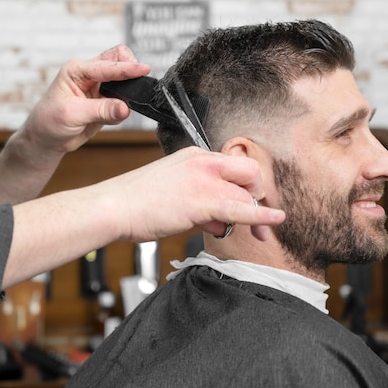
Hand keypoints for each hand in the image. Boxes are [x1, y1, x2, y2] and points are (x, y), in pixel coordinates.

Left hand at [23, 45, 149, 154]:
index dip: (126, 68)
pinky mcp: (105, 102)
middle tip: (138, 84)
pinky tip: (114, 116)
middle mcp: (89, 75)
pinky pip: (123, 100)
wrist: (46, 139)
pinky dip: (125, 106)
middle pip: (118, 60)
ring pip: (123, 79)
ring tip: (126, 104)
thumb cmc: (49, 122)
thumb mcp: (72, 115)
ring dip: (129, 89)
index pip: (107, 65)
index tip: (144, 69)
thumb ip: (101, 110)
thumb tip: (125, 108)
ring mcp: (98, 88)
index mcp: (77, 70)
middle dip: (130, 69)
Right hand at [99, 146, 285, 240]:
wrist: (113, 207)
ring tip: (258, 231)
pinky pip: (240, 208)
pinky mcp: (200, 199)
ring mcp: (202, 179)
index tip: (252, 202)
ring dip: (255, 214)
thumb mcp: (173, 191)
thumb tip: (220, 219)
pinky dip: (260, 215)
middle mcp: (201, 162)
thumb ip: (200, 199)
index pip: (235, 165)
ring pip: (246, 193)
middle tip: (258, 217)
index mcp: (194, 156)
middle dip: (258, 196)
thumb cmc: (136, 203)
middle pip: (248, 174)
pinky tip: (273, 220)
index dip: (248, 186)